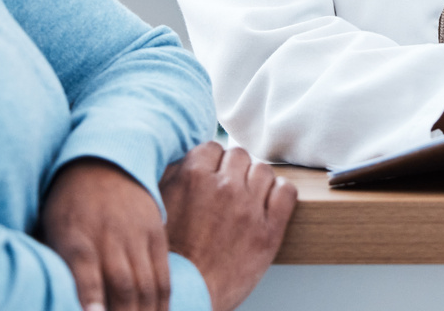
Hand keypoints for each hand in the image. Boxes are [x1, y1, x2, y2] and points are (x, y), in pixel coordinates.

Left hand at [39, 158, 169, 310]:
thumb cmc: (67, 202)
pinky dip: (161, 303)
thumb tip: (44, 296)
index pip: (83, 267)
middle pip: (122, 284)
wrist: (104, 159)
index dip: (90, 295)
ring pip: (146, 284)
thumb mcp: (50, 225)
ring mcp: (136, 234)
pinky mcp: (156, 233)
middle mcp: (108, 234)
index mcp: (75, 233)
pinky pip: (163, 275)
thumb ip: (52, 260)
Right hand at [161, 142, 296, 310]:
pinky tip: (269, 203)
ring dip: (256, 180)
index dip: (213, 162)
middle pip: (240, 155)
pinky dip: (280, 193)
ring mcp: (249, 208)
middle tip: (229, 189)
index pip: (213, 147)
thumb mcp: (158, 208)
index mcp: (193, 177)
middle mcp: (224, 187)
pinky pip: (286, 192)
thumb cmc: (169, 257)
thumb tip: (188, 157)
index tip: (213, 175)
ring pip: (264, 170)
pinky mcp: (270, 231)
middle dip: (234, 170)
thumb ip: (174, 176)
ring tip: (248, 198)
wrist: (186, 296)